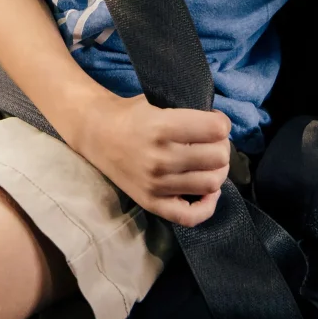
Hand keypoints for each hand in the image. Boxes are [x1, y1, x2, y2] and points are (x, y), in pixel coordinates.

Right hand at [70, 91, 233, 226]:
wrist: (96, 134)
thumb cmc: (130, 114)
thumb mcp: (158, 102)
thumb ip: (188, 115)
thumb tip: (221, 129)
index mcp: (162, 127)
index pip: (216, 129)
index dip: (222, 123)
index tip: (215, 122)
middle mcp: (161, 158)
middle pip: (218, 158)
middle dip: (221, 146)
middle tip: (212, 142)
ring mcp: (156, 184)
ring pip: (211, 184)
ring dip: (218, 172)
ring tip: (209, 163)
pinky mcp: (151, 202)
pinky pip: (190, 216)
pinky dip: (207, 206)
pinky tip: (207, 192)